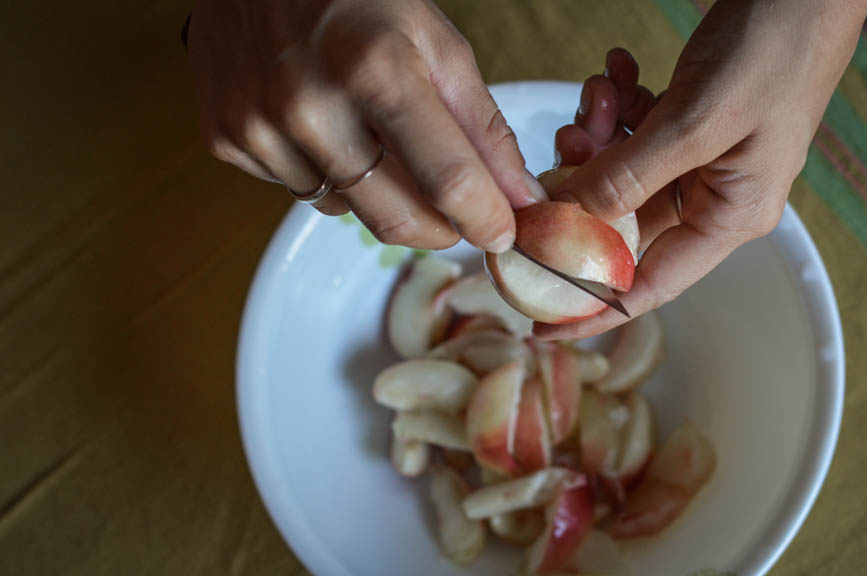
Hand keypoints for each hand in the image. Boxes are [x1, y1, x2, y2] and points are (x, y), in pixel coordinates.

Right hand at [187, 0, 546, 251]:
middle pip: (395, 219)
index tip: (502, 234)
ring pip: (348, 210)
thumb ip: (482, 127)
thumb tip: (517, 199)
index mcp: (376, 69)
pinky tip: (323, 128)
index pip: (446, 179)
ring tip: (374, 136)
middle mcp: (309, 106)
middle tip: (456, 212)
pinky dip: (328, 175)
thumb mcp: (436, 42)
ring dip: (379, 194)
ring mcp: (259, 127)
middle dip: (439, 228)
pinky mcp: (227, 140)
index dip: (485, 219)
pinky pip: (301, 191)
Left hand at [536, 0, 864, 339]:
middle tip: (566, 148)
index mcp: (728, 218)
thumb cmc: (774, 49)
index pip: (647, 287)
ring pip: (616, 173)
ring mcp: (695, 162)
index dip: (591, 309)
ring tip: (603, 95)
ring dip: (596, 135)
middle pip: (618, 222)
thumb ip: (627, 177)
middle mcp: (710, 199)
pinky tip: (618, 74)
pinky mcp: (683, 127)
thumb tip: (566, 222)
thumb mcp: (695, 123)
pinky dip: (613, 108)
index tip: (540, 325)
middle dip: (583, 187)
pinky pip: (628, 134)